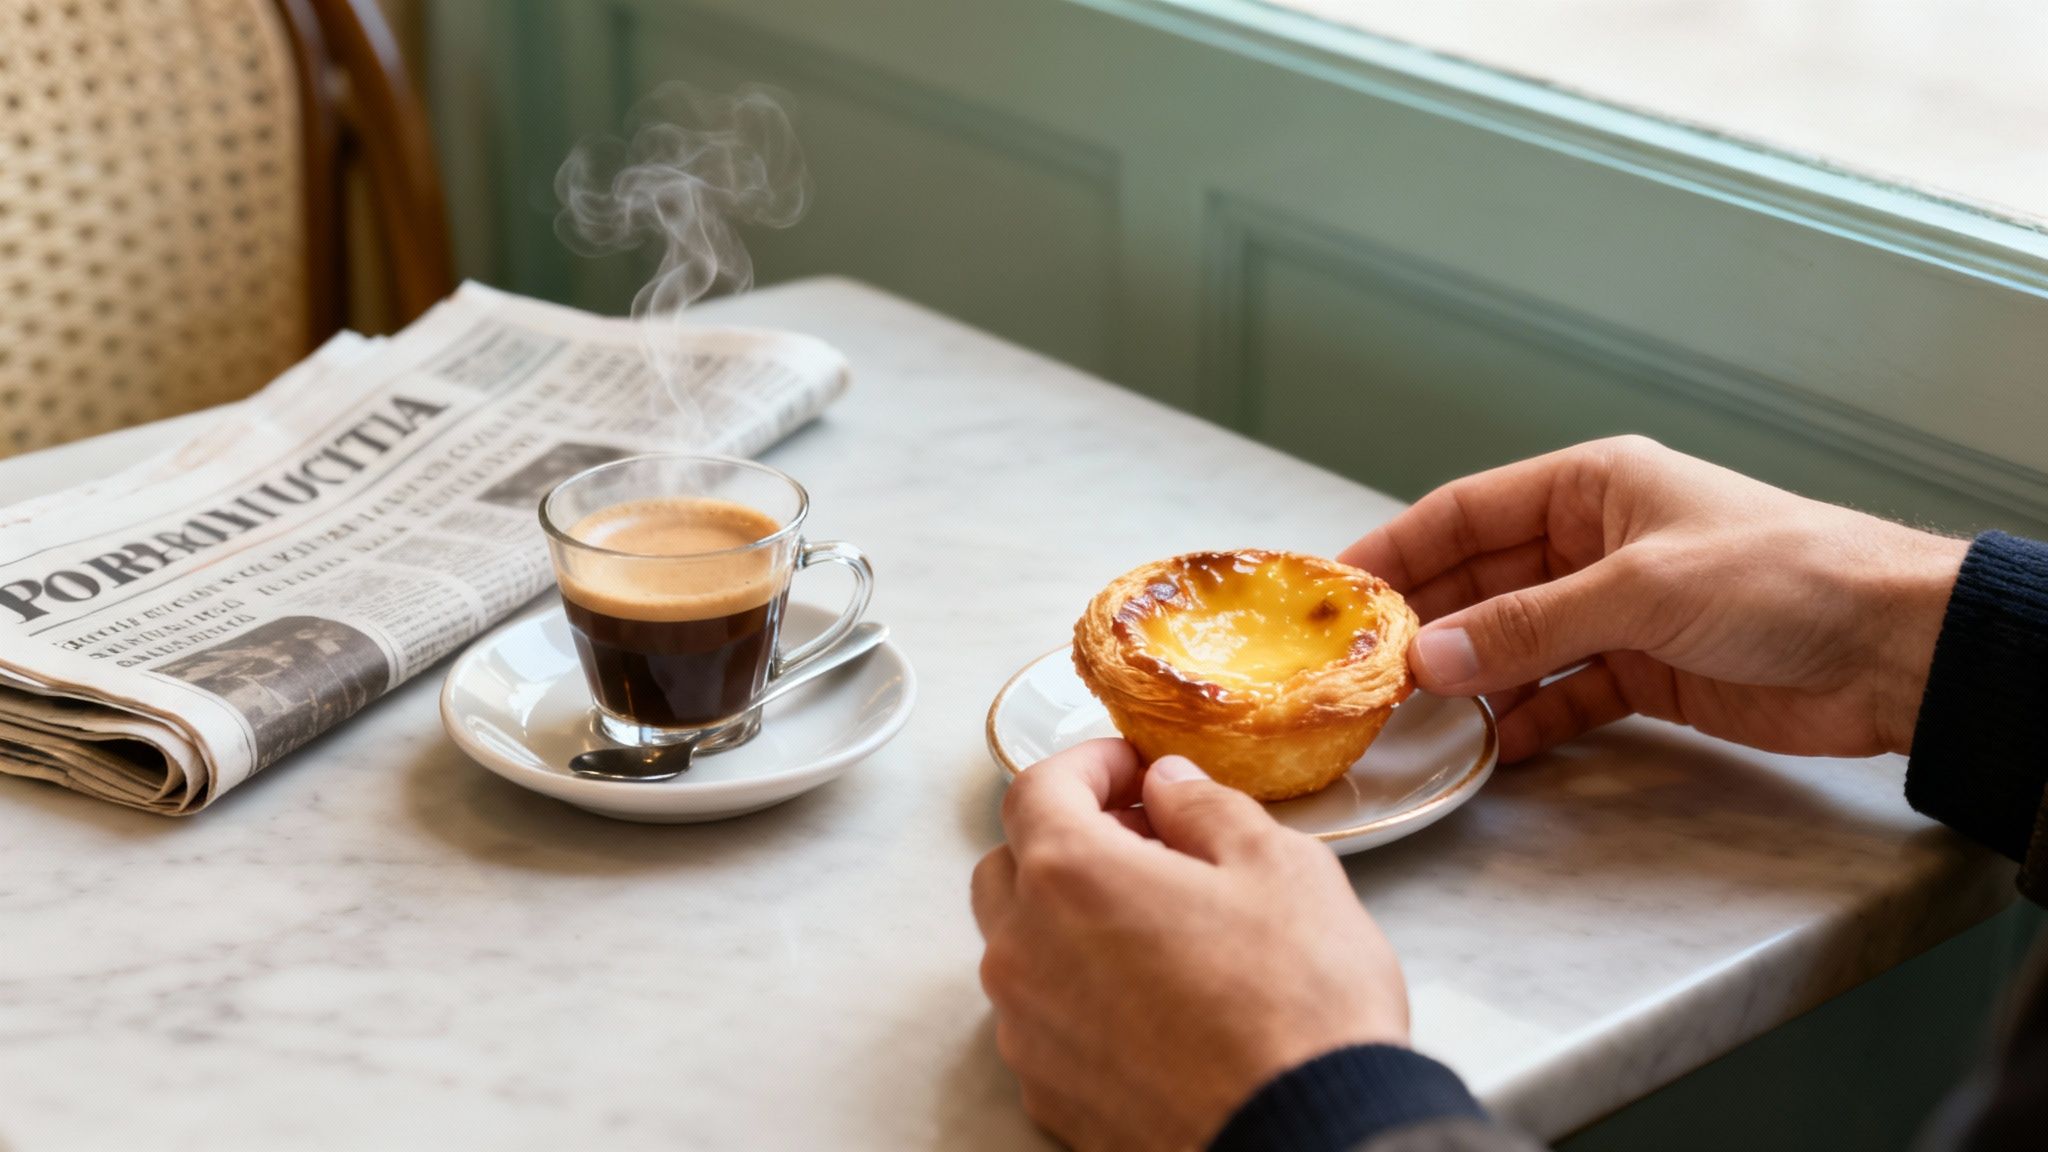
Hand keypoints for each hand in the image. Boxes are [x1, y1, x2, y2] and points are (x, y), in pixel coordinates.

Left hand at [972, 739, 1407, 1150]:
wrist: (1309, 1139)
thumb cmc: (1299, 1005)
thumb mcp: (1280, 865)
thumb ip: (1205, 806)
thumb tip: (1169, 785)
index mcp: (1069, 876)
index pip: (1038, 787)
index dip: (1088, 764)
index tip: (1135, 769)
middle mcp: (1023, 951)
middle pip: (1011, 865)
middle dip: (1070, 838)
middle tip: (1150, 841)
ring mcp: (1027, 1032)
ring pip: (1019, 945)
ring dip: (1068, 917)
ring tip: (1158, 923)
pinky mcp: (1047, 1093)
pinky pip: (1041, 1017)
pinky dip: (1078, 990)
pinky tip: (1153, 998)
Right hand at [1339, 436, 1967, 763]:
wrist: (1892, 647)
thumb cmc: (1776, 576)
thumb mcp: (1638, 591)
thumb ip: (1526, 626)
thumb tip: (1424, 659)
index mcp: (1591, 487)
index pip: (1465, 511)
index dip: (1397, 547)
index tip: (1334, 591)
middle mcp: (1594, 543)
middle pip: (1482, 580)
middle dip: (1424, 622)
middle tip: (1358, 668)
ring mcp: (1617, 611)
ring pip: (1515, 642)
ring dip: (1470, 676)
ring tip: (1408, 715)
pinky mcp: (1646, 673)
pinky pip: (1563, 694)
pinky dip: (1527, 720)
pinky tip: (1491, 747)